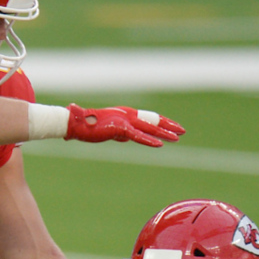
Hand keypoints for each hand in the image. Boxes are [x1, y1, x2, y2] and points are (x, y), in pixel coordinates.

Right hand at [64, 104, 184, 147]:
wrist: (75, 123)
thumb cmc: (88, 126)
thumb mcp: (109, 131)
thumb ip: (119, 133)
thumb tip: (125, 138)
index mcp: (125, 113)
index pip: (148, 117)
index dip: (162, 122)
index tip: (173, 126)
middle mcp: (127, 115)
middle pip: (153, 120)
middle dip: (169, 126)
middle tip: (183, 130)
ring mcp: (124, 121)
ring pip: (149, 128)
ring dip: (164, 133)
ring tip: (178, 137)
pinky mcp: (119, 129)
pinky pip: (138, 136)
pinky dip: (149, 140)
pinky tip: (160, 145)